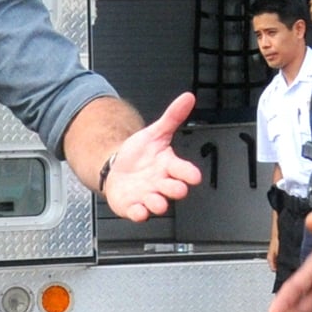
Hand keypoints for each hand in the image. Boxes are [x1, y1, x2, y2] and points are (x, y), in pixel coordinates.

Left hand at [103, 93, 201, 221]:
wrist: (117, 168)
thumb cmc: (140, 154)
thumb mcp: (155, 133)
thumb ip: (172, 117)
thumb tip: (188, 98)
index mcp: (169, 166)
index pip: (183, 169)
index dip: (189, 173)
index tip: (195, 176)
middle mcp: (161, 183)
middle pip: (173, 188)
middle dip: (176, 189)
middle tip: (177, 189)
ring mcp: (148, 196)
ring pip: (157, 203)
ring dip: (158, 204)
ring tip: (157, 201)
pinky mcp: (133, 206)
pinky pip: (137, 212)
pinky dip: (138, 213)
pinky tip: (138, 210)